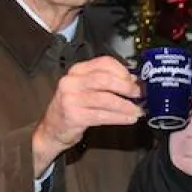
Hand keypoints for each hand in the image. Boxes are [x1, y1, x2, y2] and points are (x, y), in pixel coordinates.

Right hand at [33, 56, 142, 172]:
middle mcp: (72, 81)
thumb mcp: (87, 89)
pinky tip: (129, 119)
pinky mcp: (74, 115)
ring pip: (106, 99)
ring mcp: (71, 98)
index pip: (104, 62)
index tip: (135, 80)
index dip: (123, 71)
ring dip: (126, 106)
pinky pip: (102, 115)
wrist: (52, 128)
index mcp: (78, 70)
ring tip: (138, 111)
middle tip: (139, 95)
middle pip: (105, 79)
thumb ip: (108, 82)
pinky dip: (119, 117)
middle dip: (127, 87)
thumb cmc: (73, 106)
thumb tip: (133, 80)